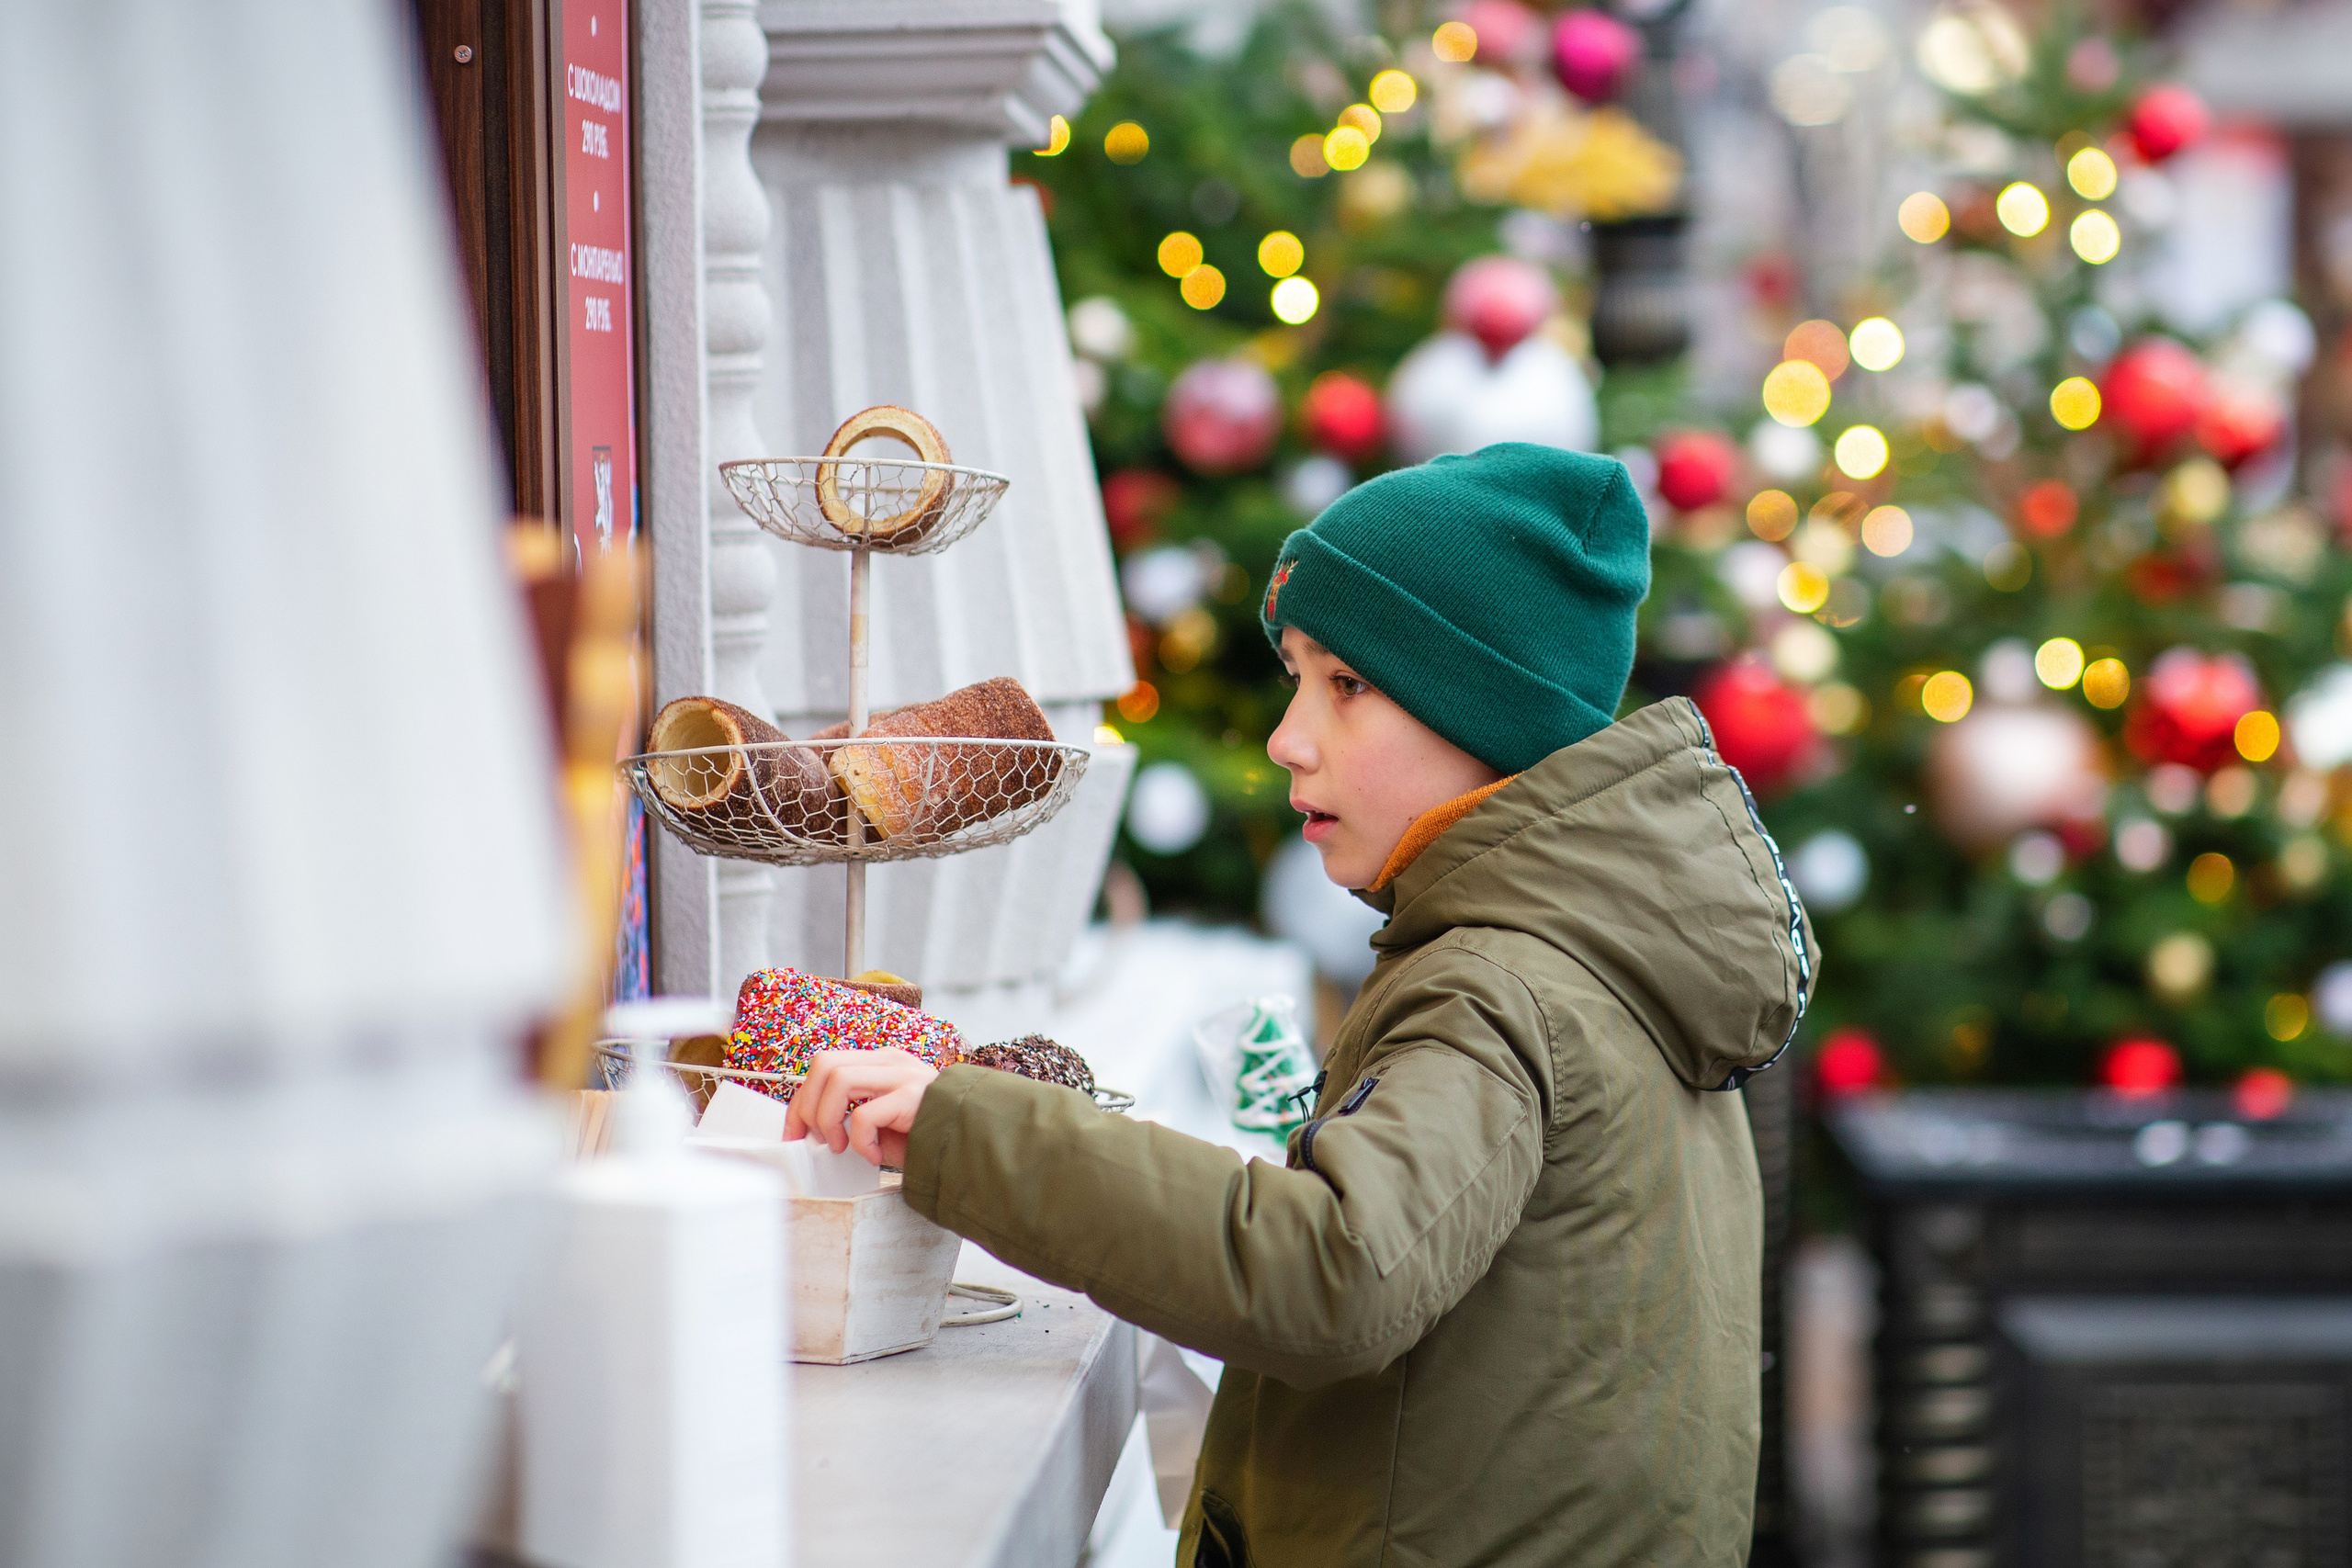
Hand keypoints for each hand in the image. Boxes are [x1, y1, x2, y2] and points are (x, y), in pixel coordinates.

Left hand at [782, 1048, 938, 1167]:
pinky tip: (874, 1156)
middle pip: (825, 1063)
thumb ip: (850, 1112)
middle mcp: (890, 1061)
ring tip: (843, 1147)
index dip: (800, 1101)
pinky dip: (860, 1142)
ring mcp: (903, 1075)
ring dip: (829, 1120)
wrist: (967, 1146)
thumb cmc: (923, 1138)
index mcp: (881, 1062)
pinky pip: (864, 1115)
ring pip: (839, 1079)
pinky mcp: (912, 1096)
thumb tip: (809, 1128)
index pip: (825, 1064)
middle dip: (807, 1107)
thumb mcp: (880, 1120)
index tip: (794, 1134)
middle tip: (816, 1140)